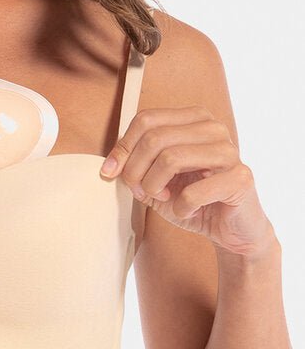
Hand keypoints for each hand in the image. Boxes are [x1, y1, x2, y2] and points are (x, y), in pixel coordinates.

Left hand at [100, 106, 276, 257]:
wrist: (231, 229)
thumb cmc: (192, 199)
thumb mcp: (155, 179)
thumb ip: (134, 166)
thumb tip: (108, 167)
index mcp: (193, 119)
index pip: (146, 120)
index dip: (122, 147)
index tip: (110, 173)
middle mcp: (213, 128)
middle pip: (154, 138)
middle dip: (135, 171)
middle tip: (140, 192)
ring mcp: (229, 151)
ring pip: (170, 158)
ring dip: (154, 187)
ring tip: (163, 199)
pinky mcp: (240, 178)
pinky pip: (192, 193)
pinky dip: (181, 209)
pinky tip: (189, 211)